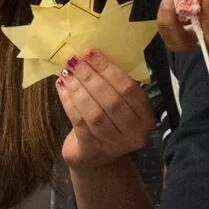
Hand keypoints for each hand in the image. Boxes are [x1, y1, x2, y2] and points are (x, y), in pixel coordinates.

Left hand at [56, 51, 155, 168]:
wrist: (96, 155)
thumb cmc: (108, 120)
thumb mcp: (118, 102)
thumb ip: (111, 82)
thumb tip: (89, 54)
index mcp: (146, 117)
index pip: (129, 89)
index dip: (108, 69)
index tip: (90, 52)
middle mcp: (135, 134)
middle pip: (111, 101)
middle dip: (90, 77)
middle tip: (73, 60)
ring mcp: (114, 145)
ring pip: (94, 113)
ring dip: (78, 88)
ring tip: (65, 72)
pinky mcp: (93, 150)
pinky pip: (79, 122)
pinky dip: (68, 101)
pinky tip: (61, 87)